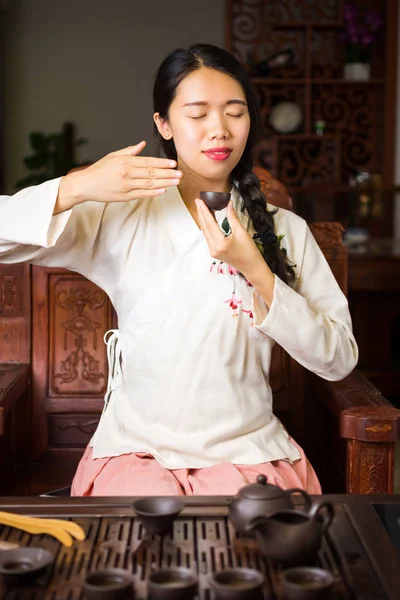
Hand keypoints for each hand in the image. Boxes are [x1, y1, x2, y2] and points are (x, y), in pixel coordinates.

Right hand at [56, 141, 180, 211]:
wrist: (85, 184)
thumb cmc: (99, 170)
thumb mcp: (113, 156)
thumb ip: (130, 151)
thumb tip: (142, 144)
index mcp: (125, 161)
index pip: (148, 162)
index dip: (162, 163)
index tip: (173, 164)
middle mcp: (127, 173)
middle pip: (152, 173)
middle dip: (168, 174)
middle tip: (180, 174)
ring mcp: (126, 186)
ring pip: (149, 184)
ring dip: (165, 183)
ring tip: (176, 182)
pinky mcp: (124, 196)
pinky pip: (142, 194)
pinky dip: (153, 193)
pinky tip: (163, 191)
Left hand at [195, 198, 269, 281]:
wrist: (252, 268)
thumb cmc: (250, 253)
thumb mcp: (242, 232)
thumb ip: (232, 218)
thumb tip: (229, 204)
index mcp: (219, 244)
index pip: (209, 223)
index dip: (204, 211)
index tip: (200, 200)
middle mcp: (213, 248)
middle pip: (205, 227)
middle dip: (201, 213)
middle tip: (198, 201)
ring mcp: (213, 251)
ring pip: (206, 232)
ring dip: (204, 220)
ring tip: (202, 208)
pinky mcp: (215, 252)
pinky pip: (209, 237)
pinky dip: (208, 227)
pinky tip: (209, 219)